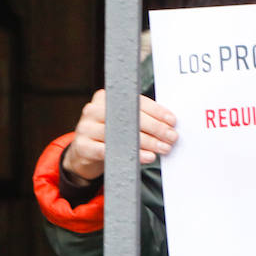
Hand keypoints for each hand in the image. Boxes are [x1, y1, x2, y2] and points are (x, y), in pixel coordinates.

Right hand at [61, 89, 177, 183]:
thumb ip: (140, 117)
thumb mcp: (121, 121)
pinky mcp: (83, 146)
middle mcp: (93, 110)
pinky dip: (133, 154)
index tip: (172, 121)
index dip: (156, 111)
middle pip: (129, 117)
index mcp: (105, 98)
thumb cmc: (111, 134)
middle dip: (155, 127)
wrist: (83, 153)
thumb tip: (169, 123)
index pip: (134, 101)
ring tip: (163, 148)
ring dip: (147, 142)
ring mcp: (85, 128)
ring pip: (121, 134)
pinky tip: (147, 157)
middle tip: (172, 137)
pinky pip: (111, 150)